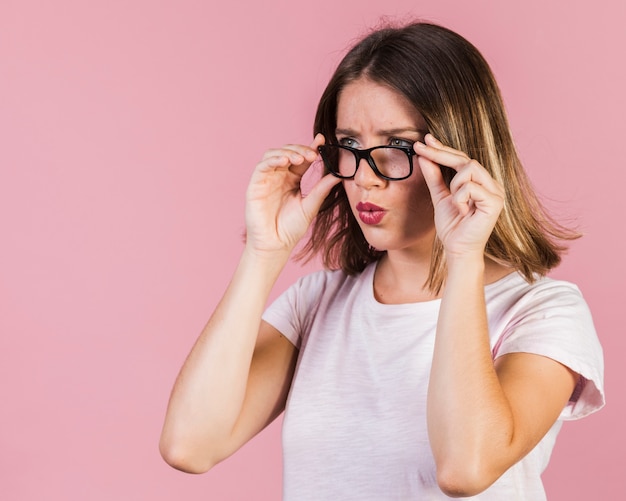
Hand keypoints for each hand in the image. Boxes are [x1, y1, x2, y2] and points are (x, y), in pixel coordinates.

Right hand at [245, 134, 340, 255]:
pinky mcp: (256, 184)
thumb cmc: (291, 229)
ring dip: (287, 152)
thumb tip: (339, 175)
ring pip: (274, 154)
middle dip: (300, 150)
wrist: (275, 244)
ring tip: (300, 158)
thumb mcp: (311, 206)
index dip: (310, 147)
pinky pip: (262, 166)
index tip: (321, 140)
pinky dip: (273, 159)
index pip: (302, 159)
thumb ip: (322, 190)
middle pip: (288, 152)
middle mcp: (279, 176)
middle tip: (312, 154)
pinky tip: (284, 161)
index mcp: (293, 180)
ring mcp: (267, 179)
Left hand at [415, 134, 503, 258]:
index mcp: (480, 182)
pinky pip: (471, 186)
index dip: (443, 149)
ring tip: (455, 203)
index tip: (425, 140)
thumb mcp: (440, 197)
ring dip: (454, 184)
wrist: (458, 250)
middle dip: (440, 153)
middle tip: (421, 148)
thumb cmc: (452, 227)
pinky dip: (459, 197)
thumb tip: (424, 156)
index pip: (462, 159)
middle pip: (465, 158)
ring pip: (469, 168)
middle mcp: (491, 184)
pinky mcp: (496, 202)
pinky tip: (461, 210)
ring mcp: (496, 192)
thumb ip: (434, 177)